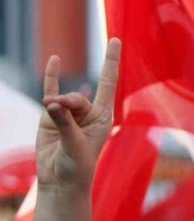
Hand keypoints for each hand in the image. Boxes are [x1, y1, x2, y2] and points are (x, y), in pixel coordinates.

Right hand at [36, 38, 120, 191]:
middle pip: (78, 96)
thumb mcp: (74, 145)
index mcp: (104, 117)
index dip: (111, 61)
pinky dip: (52, 77)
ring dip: (56, 106)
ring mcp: (69, 113)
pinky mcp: (51, 116)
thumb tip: (53, 105)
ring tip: (50, 116)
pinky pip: (51, 91)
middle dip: (68, 103)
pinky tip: (55, 61)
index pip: (108, 83)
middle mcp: (89, 113)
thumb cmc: (76, 167)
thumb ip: (65, 123)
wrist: (60, 181)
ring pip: (62, 99)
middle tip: (58, 112)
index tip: (116, 39)